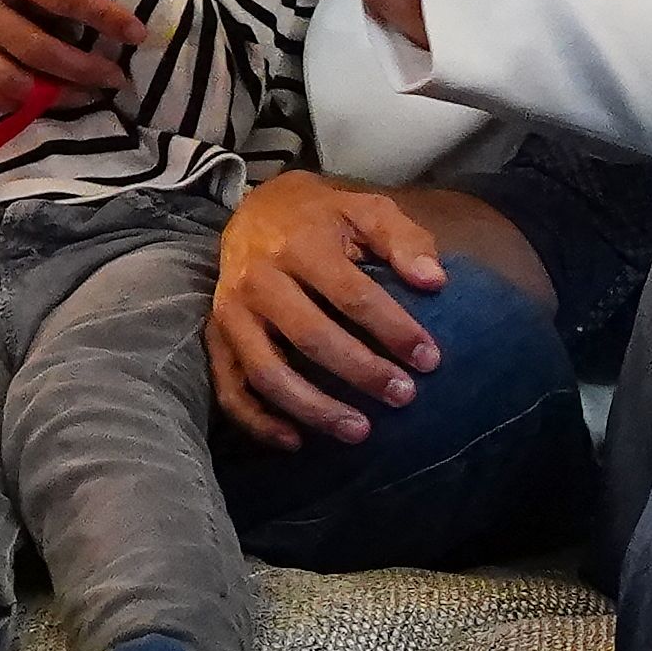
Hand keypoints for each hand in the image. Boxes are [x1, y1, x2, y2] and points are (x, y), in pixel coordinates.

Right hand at [0, 0, 133, 103]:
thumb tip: (75, 0)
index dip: (105, 18)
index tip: (138, 33)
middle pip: (40, 49)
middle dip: (86, 69)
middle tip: (117, 78)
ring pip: (7, 78)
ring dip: (51, 93)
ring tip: (82, 96)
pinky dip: (6, 98)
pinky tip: (33, 99)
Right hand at [208, 170, 451, 448]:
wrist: (257, 210)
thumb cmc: (324, 217)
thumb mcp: (368, 209)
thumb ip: (405, 240)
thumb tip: (435, 281)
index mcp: (300, 245)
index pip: (352, 296)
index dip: (393, 330)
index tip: (430, 360)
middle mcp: (258, 280)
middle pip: (311, 337)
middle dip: (361, 372)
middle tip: (403, 397)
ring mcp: (231, 313)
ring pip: (268, 372)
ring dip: (314, 409)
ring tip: (359, 432)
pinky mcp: (216, 337)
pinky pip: (230, 388)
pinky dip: (258, 421)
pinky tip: (296, 441)